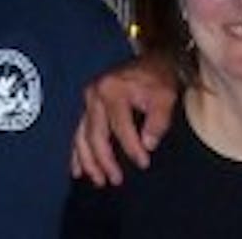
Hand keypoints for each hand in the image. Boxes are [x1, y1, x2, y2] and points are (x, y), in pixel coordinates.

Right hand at [71, 55, 176, 185]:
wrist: (148, 61)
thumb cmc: (156, 79)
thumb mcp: (165, 96)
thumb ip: (158, 121)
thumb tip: (148, 145)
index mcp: (113, 91)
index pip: (121, 127)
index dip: (132, 148)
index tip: (144, 163)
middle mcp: (94, 96)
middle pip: (96, 135)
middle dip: (104, 161)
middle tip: (115, 180)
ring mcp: (87, 101)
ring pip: (82, 137)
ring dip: (88, 161)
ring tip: (98, 180)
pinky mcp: (85, 107)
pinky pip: (77, 133)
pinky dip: (77, 153)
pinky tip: (77, 170)